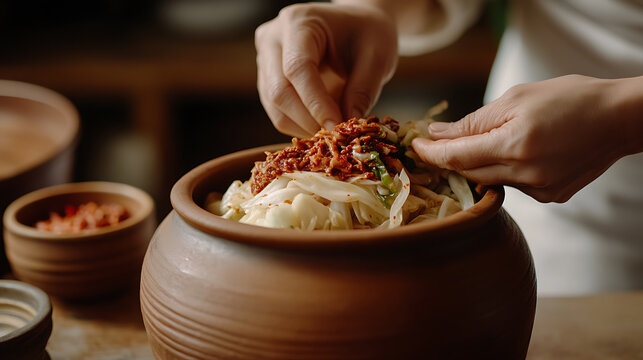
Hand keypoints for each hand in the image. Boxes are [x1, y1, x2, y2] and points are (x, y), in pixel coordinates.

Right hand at [255, 3, 397, 137]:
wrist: (355, 26)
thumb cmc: (368, 34)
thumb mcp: (377, 56)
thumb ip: (363, 90)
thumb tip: (346, 125)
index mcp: (299, 22)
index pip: (298, 68)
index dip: (315, 103)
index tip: (337, 126)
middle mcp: (272, 39)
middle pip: (278, 90)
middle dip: (308, 119)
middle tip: (337, 136)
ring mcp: (265, 60)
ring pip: (274, 107)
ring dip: (303, 126)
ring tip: (333, 130)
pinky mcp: (267, 79)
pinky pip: (278, 112)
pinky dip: (300, 125)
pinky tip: (323, 125)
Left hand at [412, 75, 634, 202]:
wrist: (619, 119)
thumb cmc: (569, 98)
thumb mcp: (517, 98)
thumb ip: (474, 121)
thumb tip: (438, 134)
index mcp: (515, 146)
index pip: (457, 157)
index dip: (431, 154)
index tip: (415, 147)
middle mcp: (526, 175)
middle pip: (470, 173)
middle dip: (451, 159)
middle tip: (436, 144)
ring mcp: (540, 190)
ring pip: (491, 181)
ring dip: (480, 164)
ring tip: (488, 141)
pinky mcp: (551, 197)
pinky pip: (513, 186)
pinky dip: (505, 171)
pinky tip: (518, 153)